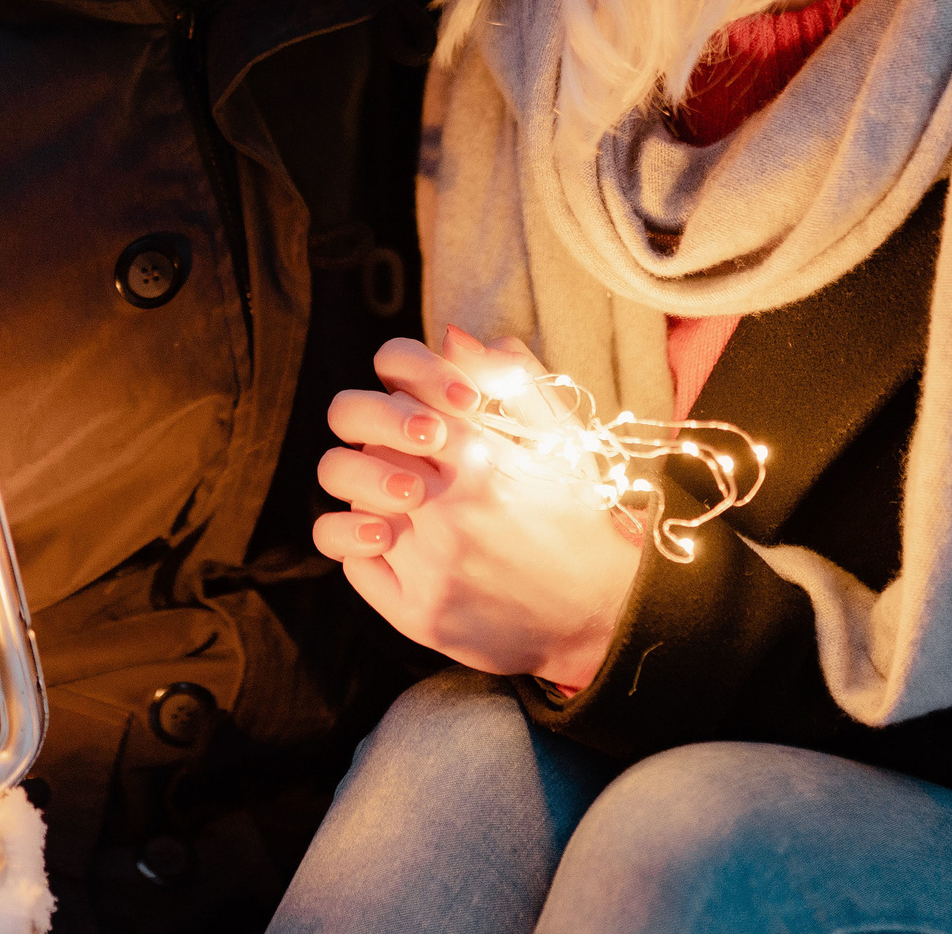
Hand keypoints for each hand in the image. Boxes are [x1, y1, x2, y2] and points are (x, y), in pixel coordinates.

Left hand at [313, 328, 644, 688]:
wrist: (601, 609)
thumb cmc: (576, 512)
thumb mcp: (559, 433)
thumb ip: (509, 375)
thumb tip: (450, 336)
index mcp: (482, 451)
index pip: (398, 375)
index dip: (405, 377)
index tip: (432, 403)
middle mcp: (449, 507)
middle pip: (360, 431)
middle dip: (377, 427)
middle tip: (410, 451)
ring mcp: (429, 564)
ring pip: (349, 496)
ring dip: (369, 488)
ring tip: (403, 499)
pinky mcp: (417, 614)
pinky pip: (351, 560)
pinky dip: (361, 543)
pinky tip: (395, 541)